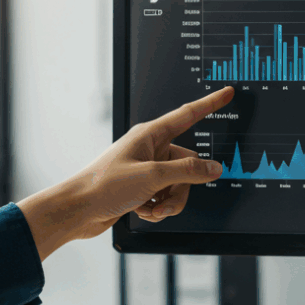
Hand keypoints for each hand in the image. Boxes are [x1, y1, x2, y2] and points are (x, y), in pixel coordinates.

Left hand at [18, 87, 233, 260]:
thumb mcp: (152, 177)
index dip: (209, 104)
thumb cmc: (103, 186)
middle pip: (188, 164)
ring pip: (179, 184)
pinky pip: (166, 196)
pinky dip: (159, 207)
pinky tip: (143, 211)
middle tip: (165, 201)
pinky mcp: (142, 187)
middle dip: (181, 188)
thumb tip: (214, 168)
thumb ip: (188, 171)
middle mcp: (150, 149)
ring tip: (152, 209)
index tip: (227, 93)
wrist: (78, 211)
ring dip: (170, 202)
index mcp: (150, 135)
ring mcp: (146, 169)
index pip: (187, 115)